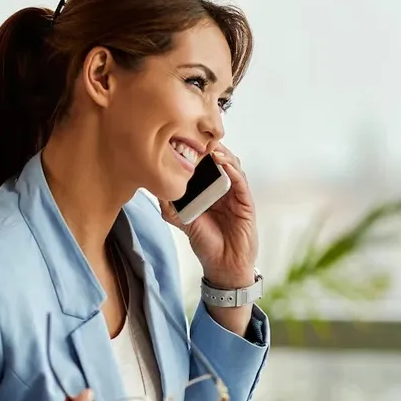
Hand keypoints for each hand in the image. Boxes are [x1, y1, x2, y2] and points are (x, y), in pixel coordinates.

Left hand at [160, 143, 257, 288]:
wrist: (223, 265)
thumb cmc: (206, 243)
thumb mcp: (184, 221)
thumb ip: (171, 207)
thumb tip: (155, 190)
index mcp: (210, 190)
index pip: (205, 165)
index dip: (195, 151)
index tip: (181, 140)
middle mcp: (224, 189)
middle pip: (219, 160)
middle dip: (208, 146)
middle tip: (194, 135)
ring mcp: (236, 194)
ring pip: (232, 165)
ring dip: (221, 153)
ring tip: (207, 145)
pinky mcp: (246, 202)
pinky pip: (240, 181)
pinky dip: (232, 169)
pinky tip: (222, 161)